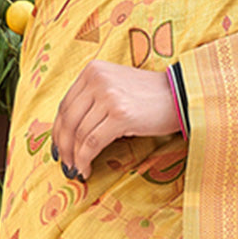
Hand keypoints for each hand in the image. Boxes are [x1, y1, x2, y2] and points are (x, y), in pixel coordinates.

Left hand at [50, 60, 179, 180]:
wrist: (179, 96)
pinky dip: (85, 160)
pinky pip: (93, 143)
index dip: (58, 131)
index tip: (59, 148)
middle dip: (63, 146)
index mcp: (93, 69)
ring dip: (74, 157)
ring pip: (79, 134)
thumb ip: (92, 99)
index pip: (65, 104)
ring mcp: (109, 95)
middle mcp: (98, 78)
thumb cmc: (148, 96)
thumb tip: (66, 132)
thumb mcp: (115, 87)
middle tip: (65, 163)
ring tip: (77, 169)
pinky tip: (87, 169)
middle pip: (68, 119)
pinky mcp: (120, 114)